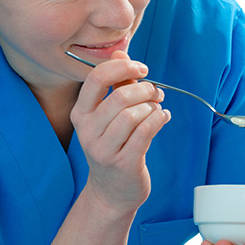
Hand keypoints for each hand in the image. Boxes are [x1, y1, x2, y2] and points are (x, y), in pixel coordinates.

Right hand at [71, 50, 170, 214]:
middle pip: (119, 97)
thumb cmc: (114, 147)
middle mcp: (88, 131)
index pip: (96, 79)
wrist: (111, 192)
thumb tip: (121, 52)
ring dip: (152, 107)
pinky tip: (163, 118)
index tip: (141, 68)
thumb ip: (116, 85)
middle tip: (157, 92)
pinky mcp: (124, 163)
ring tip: (158, 108)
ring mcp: (104, 150)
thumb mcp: (109, 116)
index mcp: (81, 114)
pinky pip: (145, 132)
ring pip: (133, 114)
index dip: (122, 67)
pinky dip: (159, 120)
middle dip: (145, 89)